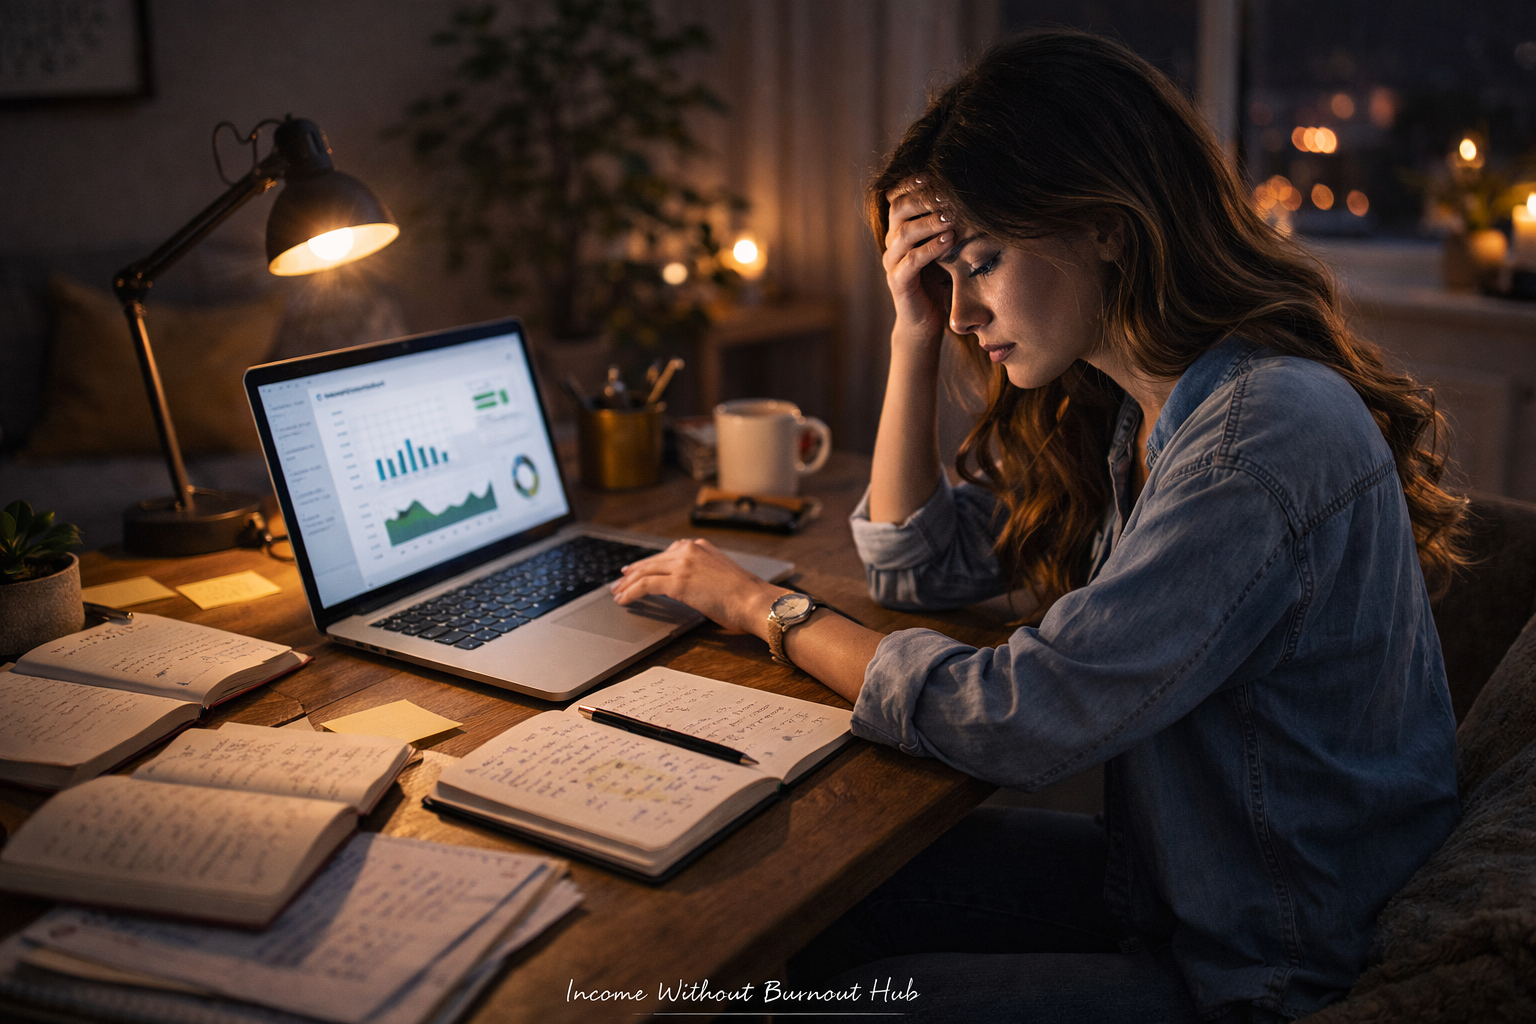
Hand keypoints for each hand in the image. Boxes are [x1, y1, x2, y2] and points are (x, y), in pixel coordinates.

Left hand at [609, 539, 785, 638]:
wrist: (753, 600)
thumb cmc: (744, 596)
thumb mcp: (722, 575)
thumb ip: (703, 574)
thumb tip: (691, 588)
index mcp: (700, 547)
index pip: (666, 552)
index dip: (648, 563)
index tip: (636, 570)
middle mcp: (689, 550)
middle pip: (651, 561)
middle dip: (632, 573)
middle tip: (619, 582)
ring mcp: (682, 564)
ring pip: (644, 572)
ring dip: (627, 583)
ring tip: (617, 593)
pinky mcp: (677, 582)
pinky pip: (645, 585)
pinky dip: (631, 592)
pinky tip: (624, 600)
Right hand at [883, 178, 952, 354]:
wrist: (926, 321)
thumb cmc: (939, 280)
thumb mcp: (945, 247)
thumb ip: (948, 224)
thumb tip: (973, 195)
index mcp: (900, 230)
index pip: (898, 197)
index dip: (912, 183)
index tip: (933, 173)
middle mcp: (892, 243)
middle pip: (898, 209)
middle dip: (923, 198)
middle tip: (947, 193)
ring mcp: (893, 262)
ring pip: (904, 233)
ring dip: (929, 221)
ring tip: (951, 216)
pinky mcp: (898, 282)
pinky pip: (912, 260)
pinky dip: (931, 248)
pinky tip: (949, 240)